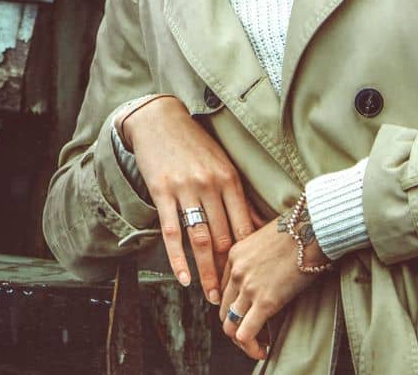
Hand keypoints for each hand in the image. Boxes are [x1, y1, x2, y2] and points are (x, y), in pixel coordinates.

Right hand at [120, 96, 263, 303]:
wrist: (159, 119)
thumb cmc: (194, 144)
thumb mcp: (221, 163)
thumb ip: (236, 195)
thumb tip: (258, 225)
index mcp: (229, 179)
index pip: (243, 226)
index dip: (247, 256)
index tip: (250, 278)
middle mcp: (210, 185)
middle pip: (224, 237)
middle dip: (229, 271)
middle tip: (232, 297)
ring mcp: (186, 189)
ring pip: (200, 239)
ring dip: (207, 273)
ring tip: (211, 296)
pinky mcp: (162, 192)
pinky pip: (173, 232)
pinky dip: (178, 259)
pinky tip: (184, 278)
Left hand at [218, 211, 326, 361]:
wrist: (313, 229)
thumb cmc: (298, 231)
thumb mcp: (265, 237)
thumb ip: (258, 255)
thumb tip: (268, 271)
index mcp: (234, 255)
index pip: (224, 290)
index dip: (236, 307)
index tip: (250, 316)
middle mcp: (236, 271)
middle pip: (224, 310)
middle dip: (237, 327)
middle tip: (255, 336)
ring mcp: (248, 287)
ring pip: (230, 325)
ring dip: (243, 342)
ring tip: (258, 347)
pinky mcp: (265, 301)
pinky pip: (245, 333)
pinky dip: (251, 347)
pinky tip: (264, 349)